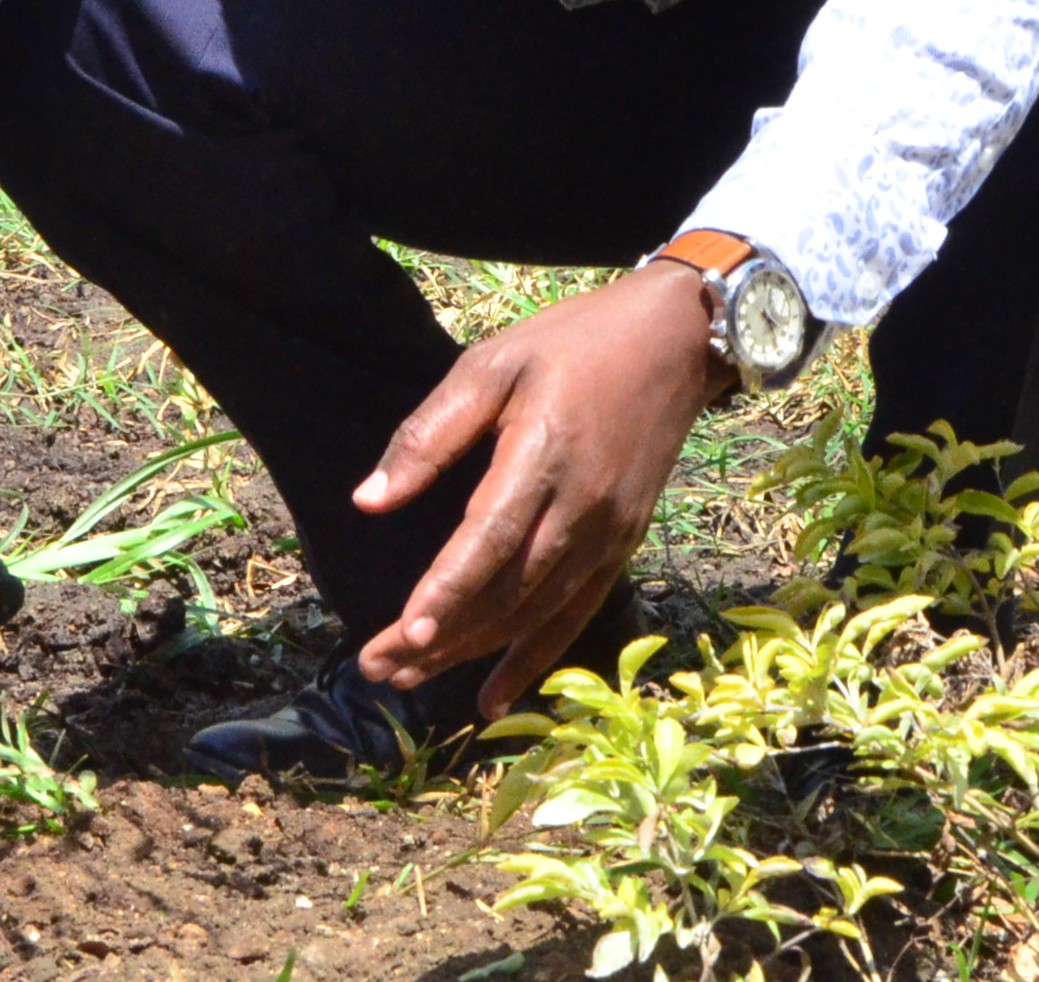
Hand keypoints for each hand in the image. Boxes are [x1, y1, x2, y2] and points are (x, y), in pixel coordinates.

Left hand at [350, 259, 730, 718]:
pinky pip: (573, 614)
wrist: (670, 342)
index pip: (490, 539)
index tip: (405, 633)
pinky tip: (492, 696)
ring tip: (407, 678)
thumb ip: (429, 436)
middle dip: (439, 636)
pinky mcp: (621, 545)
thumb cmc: (568, 345)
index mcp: (542, 456)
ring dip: (471, 652)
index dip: (449, 590)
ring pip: (534, 612)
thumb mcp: (490, 366)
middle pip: (505, 590)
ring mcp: (608, 534)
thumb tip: (367, 502)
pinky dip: (532, 659)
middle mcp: (582, 508)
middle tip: (375, 668)